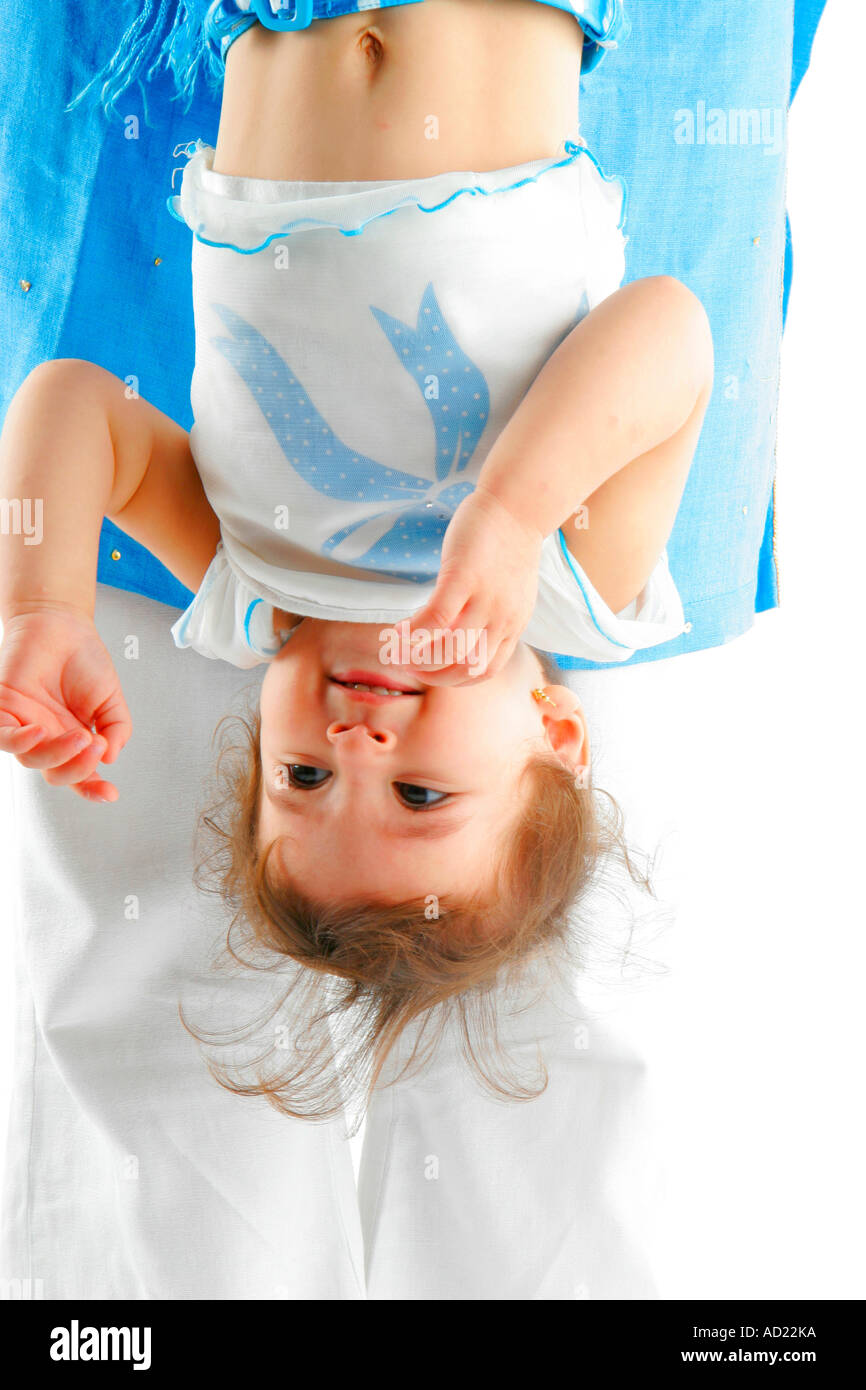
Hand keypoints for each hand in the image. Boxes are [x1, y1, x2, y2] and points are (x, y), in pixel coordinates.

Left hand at [0, 606, 130, 800]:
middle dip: (78, 768)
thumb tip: (111, 758)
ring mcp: (24, 725)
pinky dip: (19, 740)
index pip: (79, 774)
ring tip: (80, 735)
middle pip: (54, 773)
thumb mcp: (112, 699)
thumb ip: (117, 729)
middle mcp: (46, 737)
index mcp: (72, 740)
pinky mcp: (3, 709)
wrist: (60, 623)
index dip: (93, 789)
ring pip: (30, 759)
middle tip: (96, 744)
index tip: (111, 794)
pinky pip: (2, 737)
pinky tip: (39, 731)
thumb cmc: (83, 660)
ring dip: (56, 754)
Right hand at [407, 485, 542, 684]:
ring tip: (397, 648)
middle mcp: (502, 619)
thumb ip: (489, 615)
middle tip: (406, 664)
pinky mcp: (465, 578)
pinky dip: (413, 632)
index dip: (452, 678)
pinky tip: (399, 629)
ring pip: (448, 650)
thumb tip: (455, 634)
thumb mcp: (508, 592)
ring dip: (417, 657)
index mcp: (513, 626)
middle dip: (431, 674)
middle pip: (465, 668)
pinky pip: (435, 618)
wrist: (518, 506)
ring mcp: (485, 600)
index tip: (430, 668)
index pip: (484, 671)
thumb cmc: (506, 545)